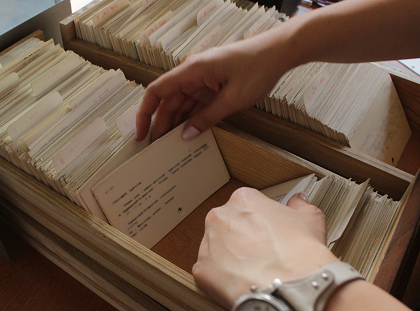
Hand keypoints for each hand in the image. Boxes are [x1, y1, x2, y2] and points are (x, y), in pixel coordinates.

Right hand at [135, 38, 287, 141]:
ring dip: (175, 124)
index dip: (145, 114)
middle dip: (160, 125)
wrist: (278, 53)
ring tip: (170, 146)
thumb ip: (207, 118)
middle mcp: (192, 74)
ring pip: (181, 105)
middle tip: (157, 149)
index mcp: (191, 71)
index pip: (156, 92)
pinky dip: (191, 119)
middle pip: (167, 102)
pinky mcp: (212, 86)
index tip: (141, 134)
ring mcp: (202, 80)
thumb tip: (186, 135)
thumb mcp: (232, 99)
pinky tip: (188, 134)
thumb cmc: (257, 68)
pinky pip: (195, 104)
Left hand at [192, 187, 338, 308]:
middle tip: (260, 253)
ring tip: (252, 269)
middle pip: (228, 225)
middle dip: (242, 238)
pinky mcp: (202, 269)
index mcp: (243, 200)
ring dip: (231, 257)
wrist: (291, 286)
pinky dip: (223, 277)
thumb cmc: (300, 253)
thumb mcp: (310, 219)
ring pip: (217, 248)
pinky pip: (210, 271)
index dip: (259, 221)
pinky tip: (241, 281)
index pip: (246, 206)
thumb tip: (297, 203)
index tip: (267, 233)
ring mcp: (208, 243)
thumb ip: (300, 205)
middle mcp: (220, 217)